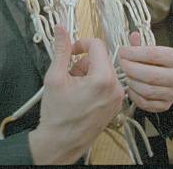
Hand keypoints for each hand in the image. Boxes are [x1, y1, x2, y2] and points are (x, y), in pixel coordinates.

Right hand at [29, 25, 123, 164]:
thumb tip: (61, 29)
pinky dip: (94, 83)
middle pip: (100, 57)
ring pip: (103, 69)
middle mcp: (115, 87)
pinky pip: (107, 82)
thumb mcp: (55, 77)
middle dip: (83, 62)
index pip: (96, 44)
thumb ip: (61, 49)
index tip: (71, 51)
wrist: (60, 143)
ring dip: (88, 73)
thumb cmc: (57, 115)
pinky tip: (82, 95)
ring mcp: (117, 97)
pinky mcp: (116, 104)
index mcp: (102, 78)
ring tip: (74, 88)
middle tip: (69, 75)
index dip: (81, 44)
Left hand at [118, 31, 172, 112]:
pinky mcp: (165, 105)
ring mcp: (172, 93)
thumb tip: (134, 35)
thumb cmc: (153, 61)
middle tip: (122, 64)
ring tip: (126, 75)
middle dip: (131, 69)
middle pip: (151, 75)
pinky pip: (146, 103)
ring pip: (148, 90)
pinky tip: (131, 87)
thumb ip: (139, 43)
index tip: (123, 51)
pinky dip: (135, 95)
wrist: (160, 78)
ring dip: (132, 82)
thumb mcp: (147, 49)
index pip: (154, 54)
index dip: (134, 53)